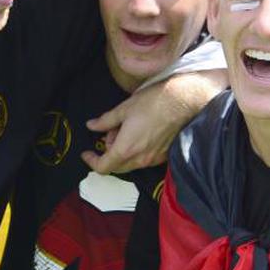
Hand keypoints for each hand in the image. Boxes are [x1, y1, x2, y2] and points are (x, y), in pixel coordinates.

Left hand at [82, 70, 226, 173]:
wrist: (182, 101)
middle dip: (109, 152)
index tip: (87, 153)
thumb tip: (91, 125)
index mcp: (126, 149)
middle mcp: (140, 159)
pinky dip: (136, 151)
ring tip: (127, 128)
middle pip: (116, 167)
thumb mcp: (123, 109)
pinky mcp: (163, 156)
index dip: (91, 161)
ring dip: (123, 151)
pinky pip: (144, 160)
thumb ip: (105, 121)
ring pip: (130, 163)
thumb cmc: (153, 103)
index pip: (103, 167)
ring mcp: (153, 159)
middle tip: (111, 132)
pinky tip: (139, 133)